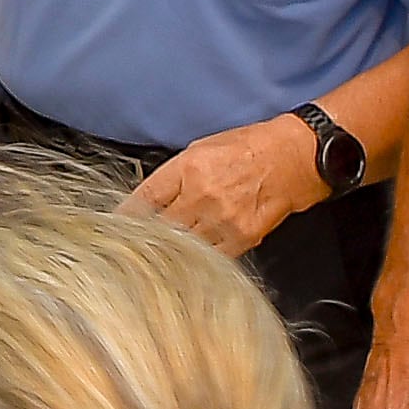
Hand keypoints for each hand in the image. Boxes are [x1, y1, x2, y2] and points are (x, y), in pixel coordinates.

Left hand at [124, 115, 326, 257]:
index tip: (116, 227)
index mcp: (188, 168)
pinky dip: (200, 259)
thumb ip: (175, 175)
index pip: (145, 198)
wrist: (292, 158)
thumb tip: (152, 198)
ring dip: (171, 251)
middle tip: (134, 246)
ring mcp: (222, 219)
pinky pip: (212, 256)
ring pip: (184, 246)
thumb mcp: (202, 149)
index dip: (127, 215)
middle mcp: (202, 194)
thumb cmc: (248, 148)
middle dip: (146, 236)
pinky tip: (192, 260)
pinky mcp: (242, 238)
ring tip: (160, 257)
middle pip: (161, 227)